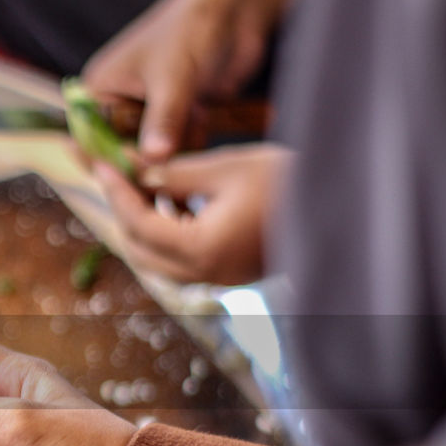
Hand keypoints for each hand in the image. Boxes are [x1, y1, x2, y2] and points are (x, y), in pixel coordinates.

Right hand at [83, 0, 296, 160]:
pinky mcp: (176, 114)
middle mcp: (119, 102)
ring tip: (191, 124)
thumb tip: (152, 159)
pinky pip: (176, 146)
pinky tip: (203, 120)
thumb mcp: (173, 78)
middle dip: (146, 157)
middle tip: (171, 152)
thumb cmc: (193, 28)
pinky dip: (191, 142)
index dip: (107, 161)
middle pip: (121, 152)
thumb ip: (162, 121)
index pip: (89, 140)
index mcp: (100, 88)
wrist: (236, 9)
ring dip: (174, 149)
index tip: (134, 175)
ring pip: (152, 153)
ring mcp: (149, 109)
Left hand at [95, 143, 289, 285]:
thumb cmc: (288, 180)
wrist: (343, 207)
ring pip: (156, 260)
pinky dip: (167, 234)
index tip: (102, 166)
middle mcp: (205, 274)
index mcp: (202, 249)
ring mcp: (217, 280)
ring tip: (144, 184)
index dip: (116, 193)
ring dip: (143, 225)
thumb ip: (175, 174)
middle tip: (116, 175)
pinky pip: (180, 261)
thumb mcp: (225, 167)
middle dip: (124, 212)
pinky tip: (176, 202)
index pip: (139, 225)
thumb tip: (136, 171)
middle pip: (140, 249)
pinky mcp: (228, 276)